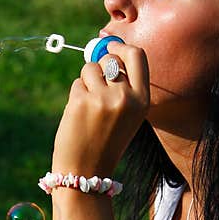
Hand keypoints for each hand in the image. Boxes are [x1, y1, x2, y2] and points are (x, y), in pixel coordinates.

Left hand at [52, 41, 149, 174]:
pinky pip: (77, 84)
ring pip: (90, 68)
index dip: (122, 47)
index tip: (111, 47)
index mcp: (143, 101)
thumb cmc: (106, 142)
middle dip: (99, 66)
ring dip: (85, 82)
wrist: (86, 172)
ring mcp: (103, 99)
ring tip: (88, 107)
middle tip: (95, 88)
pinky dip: (76, 96)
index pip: (137, 56)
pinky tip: (79, 116)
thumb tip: (108, 51)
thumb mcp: (127, 116)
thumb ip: (124, 87)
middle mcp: (126, 97)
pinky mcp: (82, 101)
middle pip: (110, 59)